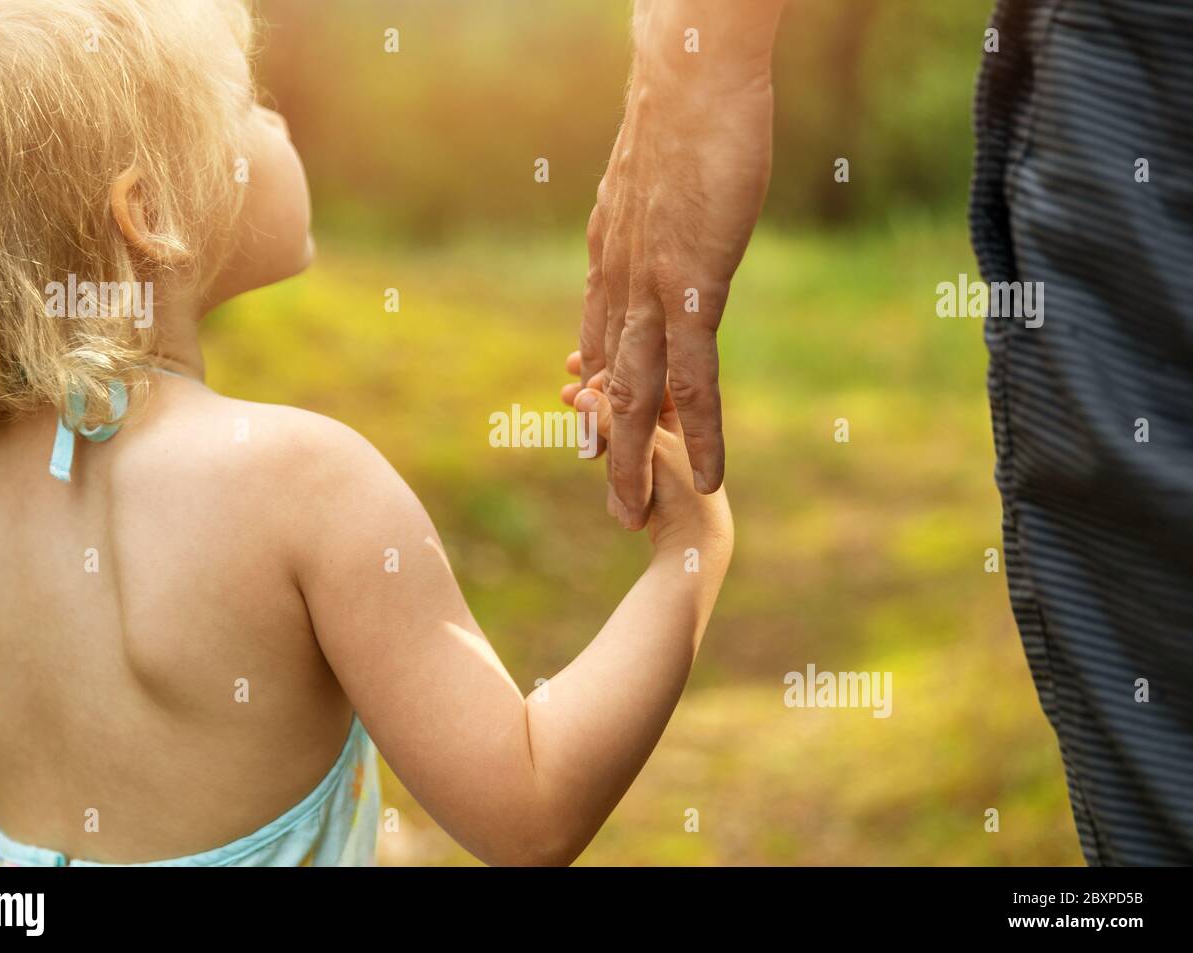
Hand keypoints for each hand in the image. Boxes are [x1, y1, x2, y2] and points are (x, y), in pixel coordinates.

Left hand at [580, 1, 780, 530]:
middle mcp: (618, 283)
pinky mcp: (692, 285)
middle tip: (608, 499)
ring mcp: (651, 289)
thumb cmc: (681, 110)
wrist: (688, 72)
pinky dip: (705, 431)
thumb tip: (655, 220)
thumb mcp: (652, 174)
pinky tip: (714, 477)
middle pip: (607, 382)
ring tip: (630, 515)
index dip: (601, 391)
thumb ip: (646, 214)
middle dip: (606, 445)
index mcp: (611, 257)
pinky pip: (696, 376)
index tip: (602, 429)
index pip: (602, 340)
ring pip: (637, 393)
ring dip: (634, 460)